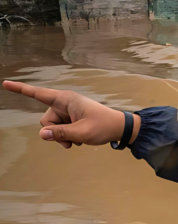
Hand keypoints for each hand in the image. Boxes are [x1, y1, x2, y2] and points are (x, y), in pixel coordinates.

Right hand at [2, 80, 138, 148]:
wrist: (120, 129)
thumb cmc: (104, 126)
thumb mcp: (82, 133)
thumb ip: (60, 134)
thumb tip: (42, 134)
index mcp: (66, 99)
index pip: (38, 94)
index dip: (21, 89)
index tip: (5, 83)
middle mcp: (64, 103)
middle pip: (46, 120)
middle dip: (56, 132)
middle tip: (73, 140)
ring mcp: (68, 111)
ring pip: (53, 127)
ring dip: (63, 136)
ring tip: (79, 139)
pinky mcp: (71, 118)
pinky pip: (61, 130)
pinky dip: (68, 136)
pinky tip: (81, 138)